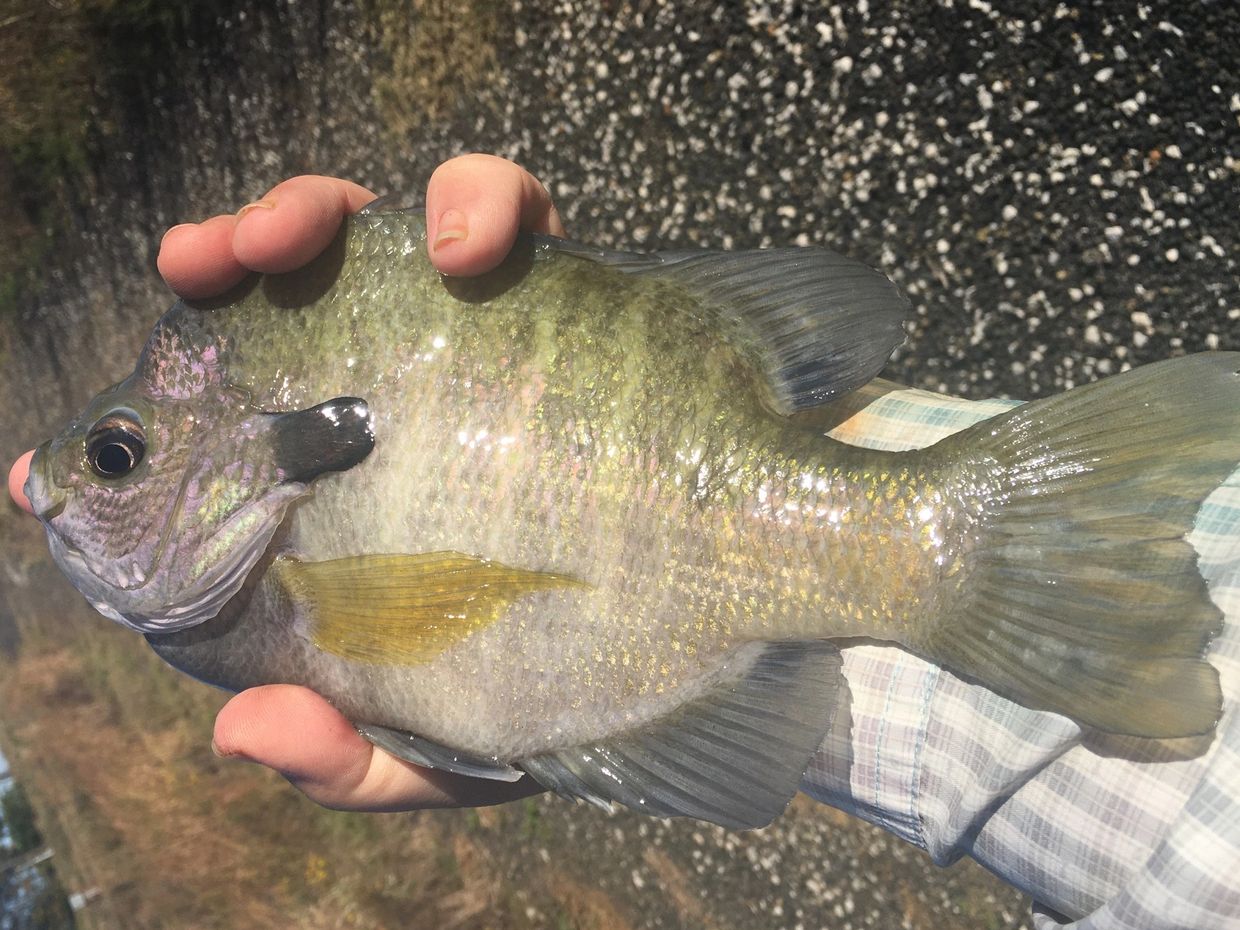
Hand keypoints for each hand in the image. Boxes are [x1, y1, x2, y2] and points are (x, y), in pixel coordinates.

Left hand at [7, 154, 564, 810]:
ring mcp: (470, 347)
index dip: (121, 453)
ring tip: (293, 237)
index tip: (42, 473)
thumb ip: (353, 758)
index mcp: (344, 507)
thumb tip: (242, 731)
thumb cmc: (578, 683)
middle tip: (197, 273)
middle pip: (279, 310)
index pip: (214, 460)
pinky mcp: (560, 298)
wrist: (735, 620)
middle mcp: (391, 410)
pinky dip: (479, 208)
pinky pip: (508, 219)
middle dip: (220, 272)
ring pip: (371, 236)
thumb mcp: (453, 749)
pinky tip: (472, 251)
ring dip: (312, 212)